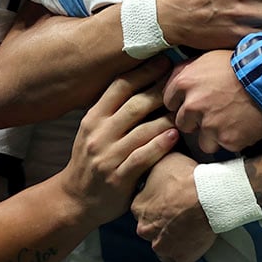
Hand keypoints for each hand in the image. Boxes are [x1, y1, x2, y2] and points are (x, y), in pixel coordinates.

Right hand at [58, 63, 177, 226]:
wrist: (75, 200)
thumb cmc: (92, 160)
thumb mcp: (94, 130)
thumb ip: (114, 110)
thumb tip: (144, 82)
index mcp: (93, 118)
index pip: (119, 87)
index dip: (143, 72)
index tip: (165, 60)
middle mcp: (98, 134)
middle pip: (134, 105)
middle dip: (161, 90)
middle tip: (183, 81)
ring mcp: (107, 156)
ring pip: (142, 130)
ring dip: (166, 118)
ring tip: (185, 109)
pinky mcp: (117, 178)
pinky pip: (142, 157)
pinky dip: (160, 145)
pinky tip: (175, 135)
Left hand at [131, 152, 213, 261]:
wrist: (212, 196)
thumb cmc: (188, 177)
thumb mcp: (165, 160)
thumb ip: (153, 163)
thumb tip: (151, 156)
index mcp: (138, 208)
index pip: (141, 207)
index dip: (155, 202)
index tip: (168, 199)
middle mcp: (145, 230)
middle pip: (150, 228)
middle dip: (161, 223)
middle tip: (178, 214)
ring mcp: (162, 247)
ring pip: (164, 245)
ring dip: (172, 239)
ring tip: (188, 229)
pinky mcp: (180, 259)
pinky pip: (180, 261)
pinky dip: (185, 255)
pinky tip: (193, 244)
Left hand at [163, 51, 261, 153]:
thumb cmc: (242, 64)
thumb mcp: (209, 57)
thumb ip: (188, 70)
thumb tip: (175, 79)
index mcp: (185, 83)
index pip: (169, 102)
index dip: (183, 103)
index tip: (195, 103)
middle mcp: (193, 105)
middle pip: (183, 124)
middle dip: (196, 121)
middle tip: (215, 113)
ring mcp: (209, 125)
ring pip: (203, 141)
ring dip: (214, 136)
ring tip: (231, 122)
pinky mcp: (227, 139)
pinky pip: (226, 146)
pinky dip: (234, 139)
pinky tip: (243, 125)